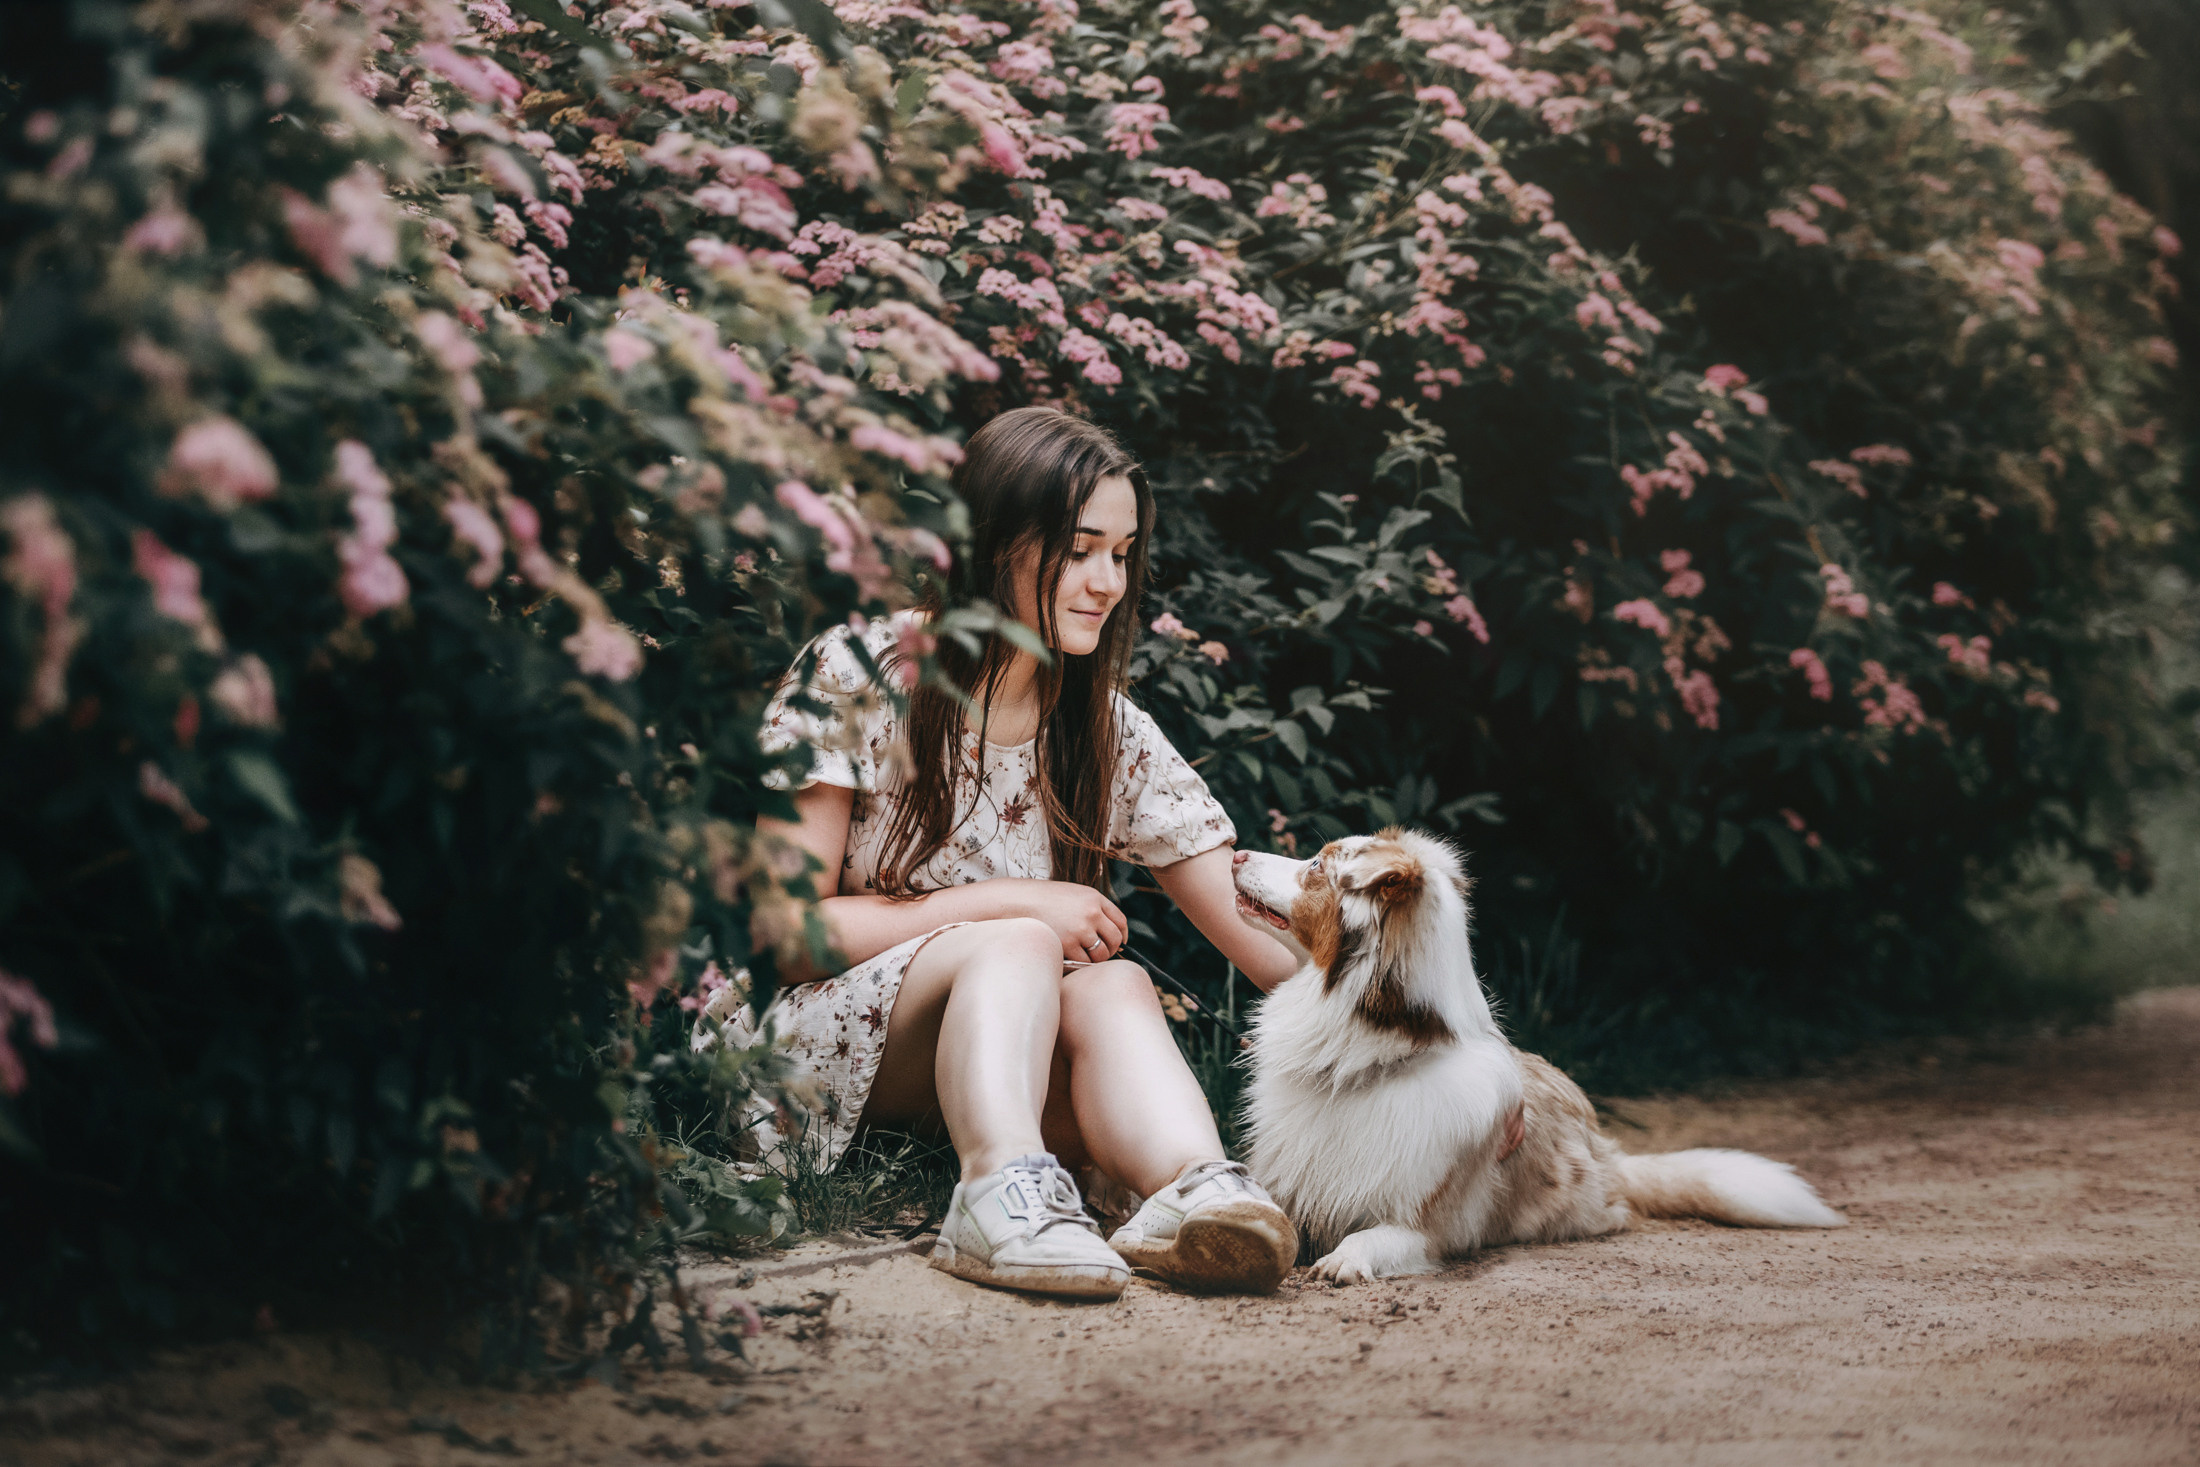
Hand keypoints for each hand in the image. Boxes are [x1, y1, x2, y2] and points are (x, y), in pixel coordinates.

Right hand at [986, 878, 1128, 962]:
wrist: (1018, 902)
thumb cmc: (1045, 900)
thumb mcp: (1073, 895)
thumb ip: (1093, 909)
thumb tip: (1114, 933)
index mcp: (1094, 898)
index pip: (1120, 921)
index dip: (1122, 935)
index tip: (1119, 943)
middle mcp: (1091, 912)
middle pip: (1115, 939)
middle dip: (1111, 950)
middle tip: (1102, 954)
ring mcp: (1080, 929)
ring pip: (1101, 954)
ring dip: (1096, 959)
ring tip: (1084, 956)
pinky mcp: (1067, 944)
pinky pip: (1084, 962)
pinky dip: (1080, 964)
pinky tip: (1071, 958)